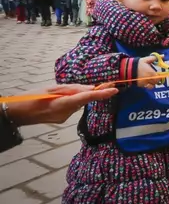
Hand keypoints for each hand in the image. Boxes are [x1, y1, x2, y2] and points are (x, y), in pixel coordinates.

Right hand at [5, 84, 119, 125]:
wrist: (18, 114)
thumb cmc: (32, 98)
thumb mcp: (52, 89)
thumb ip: (72, 88)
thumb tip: (90, 88)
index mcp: (63, 103)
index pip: (87, 97)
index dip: (102, 94)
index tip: (114, 90)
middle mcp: (67, 113)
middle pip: (84, 100)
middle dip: (90, 92)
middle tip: (101, 84)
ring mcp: (64, 118)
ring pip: (78, 104)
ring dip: (76, 96)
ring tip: (60, 93)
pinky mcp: (62, 120)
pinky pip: (72, 108)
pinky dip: (70, 102)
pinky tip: (58, 100)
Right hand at [136, 56, 165, 88]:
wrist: (127, 69)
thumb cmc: (138, 64)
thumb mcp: (146, 60)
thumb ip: (155, 58)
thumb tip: (163, 56)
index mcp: (151, 73)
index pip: (159, 78)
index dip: (159, 76)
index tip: (158, 74)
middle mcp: (149, 79)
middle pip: (156, 82)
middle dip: (156, 80)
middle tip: (154, 76)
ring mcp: (144, 83)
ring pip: (151, 86)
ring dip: (152, 83)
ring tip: (150, 79)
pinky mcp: (140, 85)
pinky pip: (145, 87)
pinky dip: (146, 85)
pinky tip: (145, 81)